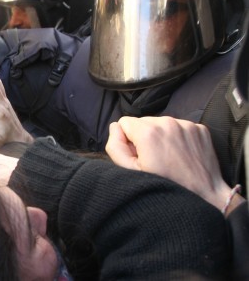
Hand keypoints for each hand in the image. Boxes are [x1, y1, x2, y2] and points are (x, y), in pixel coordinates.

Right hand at [106, 116, 231, 210]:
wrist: (204, 196)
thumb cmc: (165, 187)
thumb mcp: (130, 172)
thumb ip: (115, 146)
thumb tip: (115, 128)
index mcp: (148, 132)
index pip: (124, 122)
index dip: (127, 141)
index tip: (138, 156)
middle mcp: (167, 122)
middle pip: (142, 122)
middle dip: (143, 137)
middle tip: (153, 159)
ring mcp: (186, 124)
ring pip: (160, 123)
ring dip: (160, 136)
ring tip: (168, 158)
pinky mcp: (199, 128)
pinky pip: (178, 126)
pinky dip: (177, 137)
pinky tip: (181, 154)